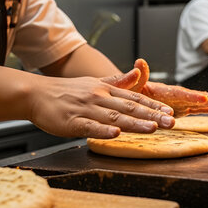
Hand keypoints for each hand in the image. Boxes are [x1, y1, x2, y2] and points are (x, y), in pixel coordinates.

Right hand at [29, 69, 174, 138]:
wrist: (36, 94)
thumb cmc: (66, 91)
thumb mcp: (94, 82)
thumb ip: (117, 81)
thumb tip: (136, 72)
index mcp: (105, 89)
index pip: (134, 98)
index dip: (153, 105)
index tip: (169, 111)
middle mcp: (99, 98)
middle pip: (130, 108)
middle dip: (152, 115)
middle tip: (171, 122)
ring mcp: (86, 110)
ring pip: (114, 118)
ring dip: (135, 123)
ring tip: (153, 128)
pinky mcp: (72, 122)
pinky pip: (90, 127)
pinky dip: (103, 131)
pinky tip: (116, 135)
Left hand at [106, 59, 207, 116]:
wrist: (121, 94)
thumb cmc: (122, 90)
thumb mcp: (126, 84)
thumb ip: (135, 76)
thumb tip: (140, 62)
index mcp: (159, 90)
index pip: (177, 93)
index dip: (190, 97)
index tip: (204, 99)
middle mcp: (170, 95)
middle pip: (192, 97)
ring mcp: (174, 102)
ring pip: (196, 103)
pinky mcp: (176, 109)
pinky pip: (194, 110)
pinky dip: (207, 109)